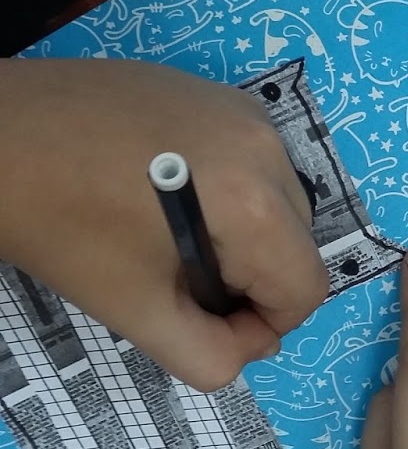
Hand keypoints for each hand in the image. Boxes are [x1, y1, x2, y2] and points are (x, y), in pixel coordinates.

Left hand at [0, 58, 328, 389]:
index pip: (304, 289)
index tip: (198, 320)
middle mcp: (266, 143)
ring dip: (239, 236)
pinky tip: (162, 192)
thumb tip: (249, 344)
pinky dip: (226, 192)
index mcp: (252, 201)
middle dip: (248, 279)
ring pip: (277, 202)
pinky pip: (252, 161)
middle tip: (173, 281)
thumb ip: (210, 357)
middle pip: (296, 244)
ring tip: (166, 235)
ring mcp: (243, 108)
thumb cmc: (61, 227)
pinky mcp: (217, 90)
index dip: (260, 326)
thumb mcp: (136, 312)